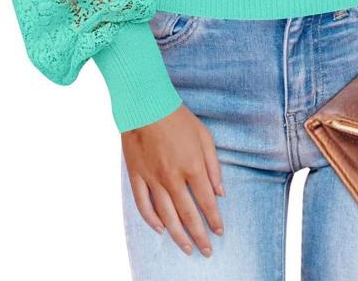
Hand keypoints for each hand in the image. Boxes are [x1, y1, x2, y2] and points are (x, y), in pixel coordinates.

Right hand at [122, 103, 224, 257]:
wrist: (145, 105)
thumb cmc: (178, 118)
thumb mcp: (204, 136)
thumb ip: (213, 166)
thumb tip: (220, 192)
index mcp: (192, 167)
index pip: (206, 202)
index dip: (214, 219)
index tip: (219, 232)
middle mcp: (172, 178)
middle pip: (188, 214)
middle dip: (199, 235)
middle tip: (206, 251)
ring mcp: (153, 179)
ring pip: (166, 216)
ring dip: (178, 235)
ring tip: (186, 248)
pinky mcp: (137, 176)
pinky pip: (143, 205)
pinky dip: (152, 220)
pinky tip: (161, 230)